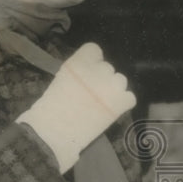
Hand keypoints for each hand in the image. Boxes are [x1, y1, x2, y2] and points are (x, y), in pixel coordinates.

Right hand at [17, 43, 135, 172]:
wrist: (55, 131)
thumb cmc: (52, 108)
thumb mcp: (61, 79)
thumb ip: (78, 71)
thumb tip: (88, 73)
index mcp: (81, 61)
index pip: (94, 50)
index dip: (92, 61)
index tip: (87, 72)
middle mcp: (100, 69)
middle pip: (107, 68)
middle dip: (101, 79)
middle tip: (92, 94)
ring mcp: (113, 85)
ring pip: (120, 81)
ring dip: (113, 90)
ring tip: (102, 104)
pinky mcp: (122, 101)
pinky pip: (129, 97)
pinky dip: (123, 103)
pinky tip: (112, 110)